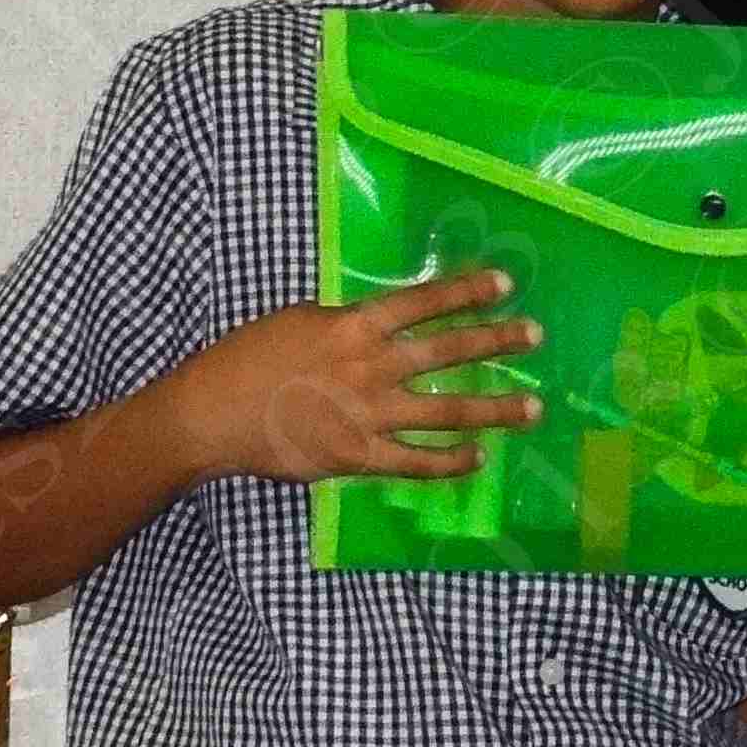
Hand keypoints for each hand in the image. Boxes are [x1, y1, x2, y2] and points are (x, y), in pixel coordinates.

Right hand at [151, 270, 539, 485]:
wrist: (211, 414)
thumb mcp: (299, 320)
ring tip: (532, 408)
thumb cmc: (248, 358)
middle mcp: (370, 367)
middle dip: (496, 342)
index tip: (505, 284)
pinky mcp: (358, 457)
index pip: (423, 303)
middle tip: (535, 337)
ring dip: (494, 410)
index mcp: (353, 325)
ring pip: (446, 412)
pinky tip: (477, 459)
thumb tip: (379, 326)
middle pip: (447, 352)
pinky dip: (450, 463)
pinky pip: (416, 462)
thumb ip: (346, 324)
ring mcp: (367, 415)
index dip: (466, 292)